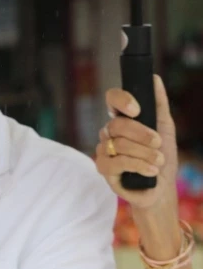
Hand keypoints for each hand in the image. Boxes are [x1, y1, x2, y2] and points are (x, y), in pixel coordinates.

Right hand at [95, 76, 177, 212]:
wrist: (160, 189)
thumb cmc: (161, 158)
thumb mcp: (165, 128)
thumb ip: (158, 104)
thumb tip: (154, 79)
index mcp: (122, 120)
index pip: (112, 99)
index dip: (121, 100)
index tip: (137, 109)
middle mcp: (109, 133)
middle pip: (117, 124)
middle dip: (141, 134)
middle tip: (158, 142)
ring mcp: (103, 151)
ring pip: (119, 144)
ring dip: (144, 152)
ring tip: (158, 161)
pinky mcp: (104, 169)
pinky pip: (117, 162)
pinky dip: (138, 165)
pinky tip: (151, 170)